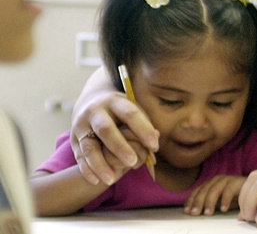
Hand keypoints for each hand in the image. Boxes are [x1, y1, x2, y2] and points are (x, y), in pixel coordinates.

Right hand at [71, 68, 158, 185]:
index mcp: (115, 102)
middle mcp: (95, 112)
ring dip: (99, 164)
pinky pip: (79, 157)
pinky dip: (87, 170)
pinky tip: (96, 181)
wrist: (90, 103)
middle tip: (133, 162)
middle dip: (119, 146)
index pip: (130, 114)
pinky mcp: (74, 140)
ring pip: (89, 146)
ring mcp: (81, 126)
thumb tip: (156, 137)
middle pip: (105, 129)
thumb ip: (144, 122)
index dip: (143, 129)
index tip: (154, 146)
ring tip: (111, 179)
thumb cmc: (120, 111)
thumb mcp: (133, 109)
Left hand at [184, 175, 245, 215]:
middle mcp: (217, 180)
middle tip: (195, 213)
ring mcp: (227, 179)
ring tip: (208, 213)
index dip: (191, 201)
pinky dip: (225, 200)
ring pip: (214, 189)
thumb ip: (208, 204)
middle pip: (204, 190)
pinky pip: (229, 191)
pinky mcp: (237, 182)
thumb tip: (194, 211)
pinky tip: (223, 209)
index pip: (197, 191)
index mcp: (211, 183)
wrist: (254, 189)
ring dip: (210, 202)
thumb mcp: (219, 201)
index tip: (187, 211)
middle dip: (198, 202)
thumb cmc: (235, 196)